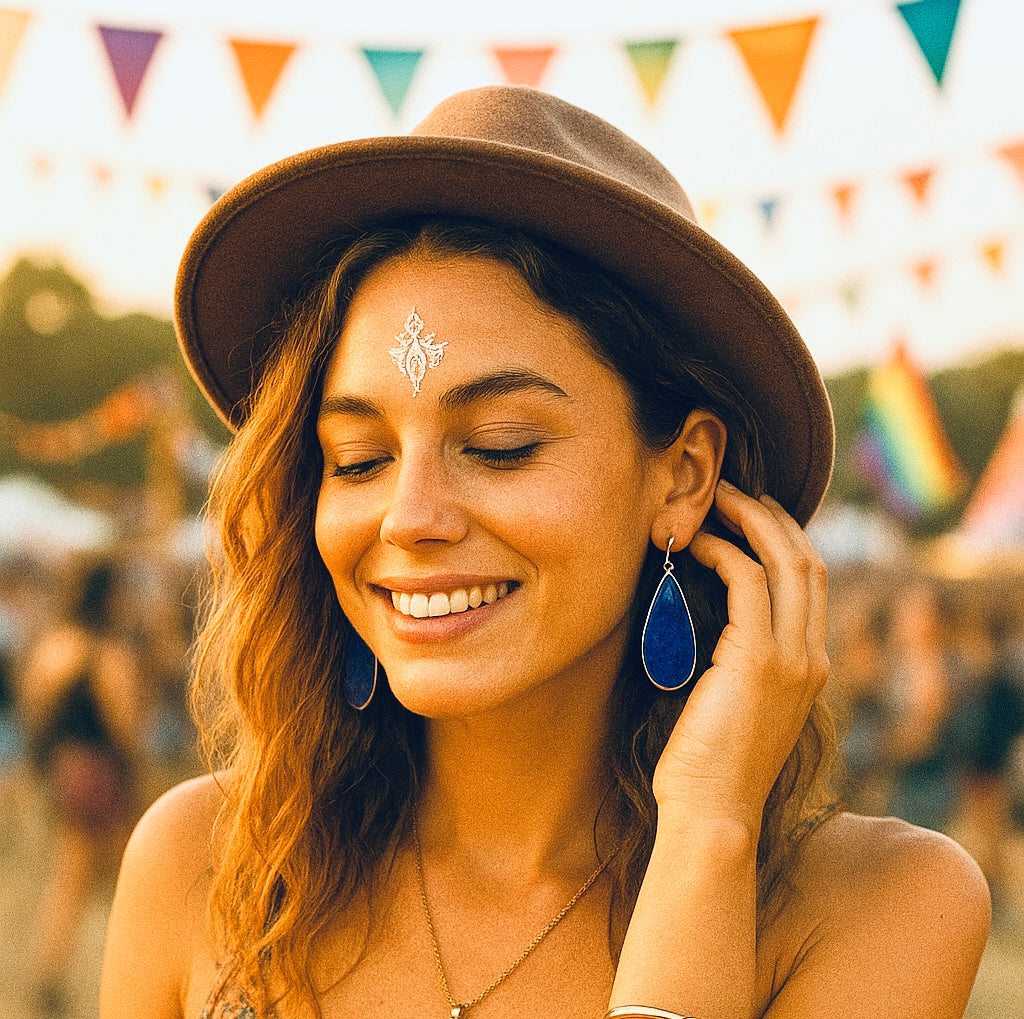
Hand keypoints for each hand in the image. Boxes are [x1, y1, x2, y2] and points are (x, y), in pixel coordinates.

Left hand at [651, 479, 829, 829]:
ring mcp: (792, 658)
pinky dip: (722, 551)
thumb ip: (738, 659)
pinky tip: (693, 543)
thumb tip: (705, 611)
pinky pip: (747, 582)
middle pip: (806, 559)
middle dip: (770, 515)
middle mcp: (811, 656)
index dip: (782, 537)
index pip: (810, 581)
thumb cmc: (707, 762)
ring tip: (712, 500)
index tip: (746, 513)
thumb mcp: (735, 702)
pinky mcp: (757, 661)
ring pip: (785, 561)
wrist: (712, 814)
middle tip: (731, 490)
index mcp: (810, 665)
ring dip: (747, 520)